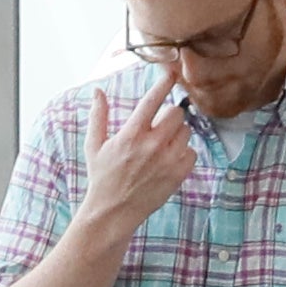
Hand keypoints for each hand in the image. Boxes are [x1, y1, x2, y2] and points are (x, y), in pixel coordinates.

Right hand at [85, 73, 198, 231]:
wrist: (112, 212)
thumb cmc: (102, 178)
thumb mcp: (94, 145)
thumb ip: (98, 116)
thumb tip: (98, 91)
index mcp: (131, 134)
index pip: (153, 100)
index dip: (165, 83)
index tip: (172, 74)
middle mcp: (151, 145)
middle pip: (176, 113)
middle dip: (170, 115)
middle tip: (160, 125)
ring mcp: (167, 161)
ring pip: (186, 132)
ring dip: (177, 134)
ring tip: (162, 145)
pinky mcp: (177, 175)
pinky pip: (192, 152)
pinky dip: (184, 153)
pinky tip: (170, 159)